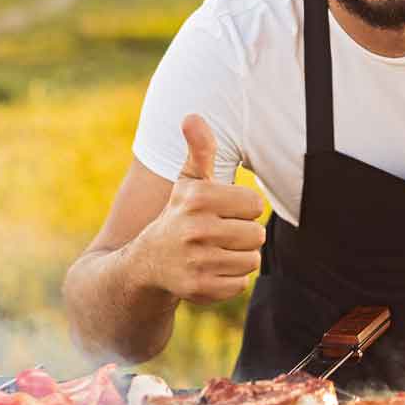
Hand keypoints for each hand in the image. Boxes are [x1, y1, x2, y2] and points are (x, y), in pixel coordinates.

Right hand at [136, 114, 264, 302]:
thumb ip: (199, 150)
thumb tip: (192, 116)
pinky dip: (229, 280)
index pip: (255, 204)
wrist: (147, 262)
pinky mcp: (200, 288)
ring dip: (238, 257)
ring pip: (251, 260)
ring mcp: (197, 261)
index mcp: (197, 197)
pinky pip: (240, 284)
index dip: (242, 208)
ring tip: (213, 252)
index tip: (220, 211)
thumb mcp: (187, 182)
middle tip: (217, 235)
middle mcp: (195, 228)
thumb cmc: (179, 215)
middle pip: (256, 234)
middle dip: (242, 235)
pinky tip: (208, 270)